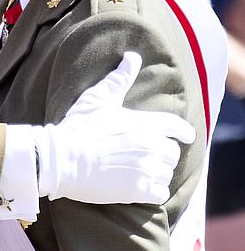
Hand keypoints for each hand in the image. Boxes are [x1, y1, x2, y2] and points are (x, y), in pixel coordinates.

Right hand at [34, 52, 194, 204]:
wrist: (62, 158)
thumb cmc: (79, 126)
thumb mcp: (98, 98)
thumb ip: (119, 78)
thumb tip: (132, 56)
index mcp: (145, 123)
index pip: (176, 126)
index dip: (184, 132)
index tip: (187, 136)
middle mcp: (152, 145)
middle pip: (172, 153)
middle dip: (162, 155)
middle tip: (145, 157)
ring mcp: (147, 169)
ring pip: (166, 174)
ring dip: (156, 174)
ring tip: (139, 173)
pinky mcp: (139, 191)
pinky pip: (160, 194)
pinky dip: (153, 192)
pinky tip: (139, 189)